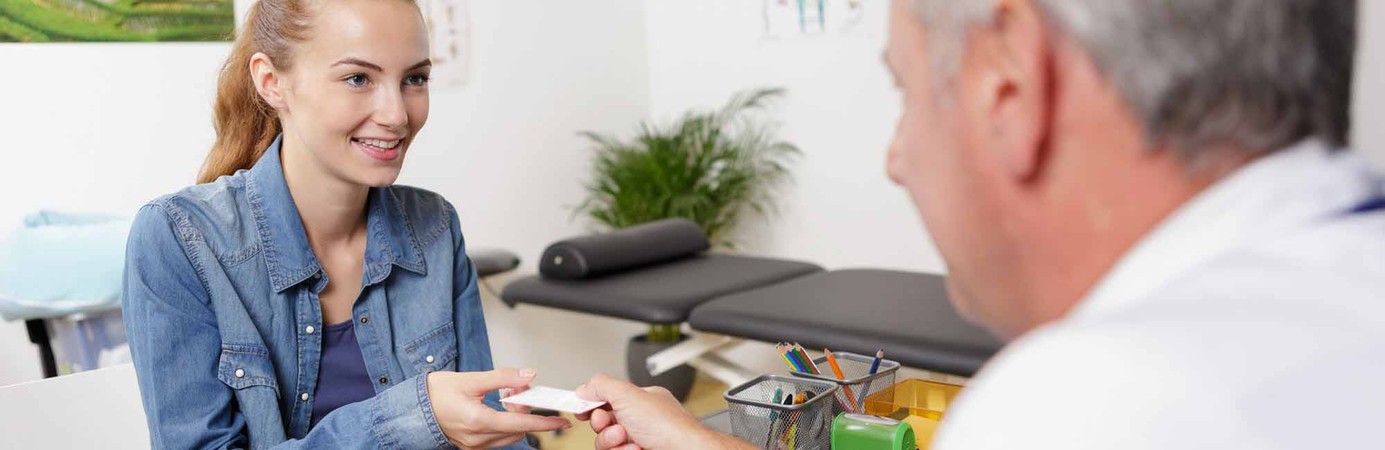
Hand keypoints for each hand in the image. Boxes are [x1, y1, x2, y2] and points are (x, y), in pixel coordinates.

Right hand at [426, 368, 570, 448]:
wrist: (414, 407)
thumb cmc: (437, 392)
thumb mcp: (471, 379)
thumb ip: (503, 377)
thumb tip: (529, 376)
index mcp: (476, 420)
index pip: (519, 424)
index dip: (543, 422)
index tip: (561, 421)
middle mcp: (476, 438)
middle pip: (517, 430)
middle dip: (525, 411)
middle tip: (520, 391)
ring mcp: (473, 445)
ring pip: (509, 436)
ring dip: (515, 419)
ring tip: (506, 398)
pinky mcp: (471, 446)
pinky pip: (497, 439)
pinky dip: (504, 425)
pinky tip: (498, 408)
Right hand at [575, 374, 748, 449]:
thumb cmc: (669, 426)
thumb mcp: (630, 394)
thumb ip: (603, 386)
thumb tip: (584, 387)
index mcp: (639, 400)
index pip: (608, 398)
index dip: (592, 403)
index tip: (581, 409)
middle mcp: (639, 420)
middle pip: (603, 423)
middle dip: (604, 426)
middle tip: (615, 426)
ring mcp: (638, 440)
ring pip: (606, 443)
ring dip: (613, 442)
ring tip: (629, 440)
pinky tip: (638, 449)